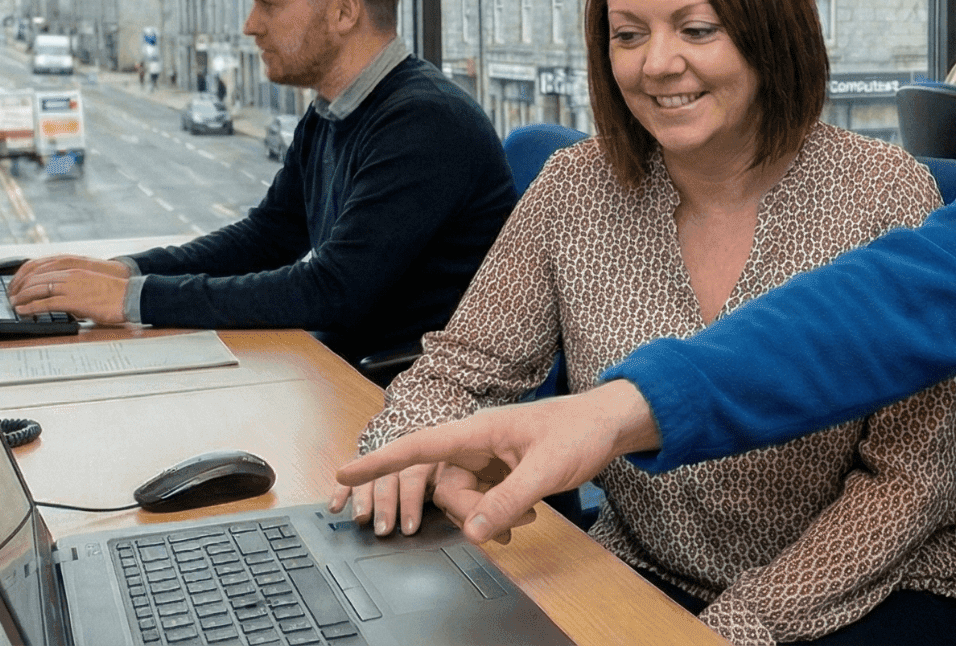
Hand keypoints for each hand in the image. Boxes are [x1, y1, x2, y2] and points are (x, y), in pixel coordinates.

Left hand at [8, 255, 130, 323]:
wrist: (130, 296)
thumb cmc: (114, 292)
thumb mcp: (90, 281)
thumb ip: (73, 284)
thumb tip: (60, 296)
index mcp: (73, 267)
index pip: (39, 267)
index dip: (24, 276)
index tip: (17, 284)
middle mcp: (69, 274)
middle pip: (34, 277)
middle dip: (19, 287)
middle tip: (11, 296)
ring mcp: (70, 287)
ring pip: (37, 289)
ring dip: (21, 297)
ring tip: (14, 304)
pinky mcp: (73, 301)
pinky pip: (45, 303)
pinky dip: (30, 307)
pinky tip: (23, 311)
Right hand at [334, 380, 658, 543]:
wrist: (612, 423)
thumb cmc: (581, 431)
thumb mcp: (546, 469)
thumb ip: (508, 500)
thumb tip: (472, 532)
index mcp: (478, 429)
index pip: (418, 445)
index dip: (380, 461)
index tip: (344, 472)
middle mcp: (477, 441)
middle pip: (446, 485)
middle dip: (468, 510)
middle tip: (508, 521)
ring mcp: (489, 456)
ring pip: (464, 496)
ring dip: (488, 514)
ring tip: (527, 516)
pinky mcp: (503, 468)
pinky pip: (484, 497)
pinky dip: (499, 512)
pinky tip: (527, 514)